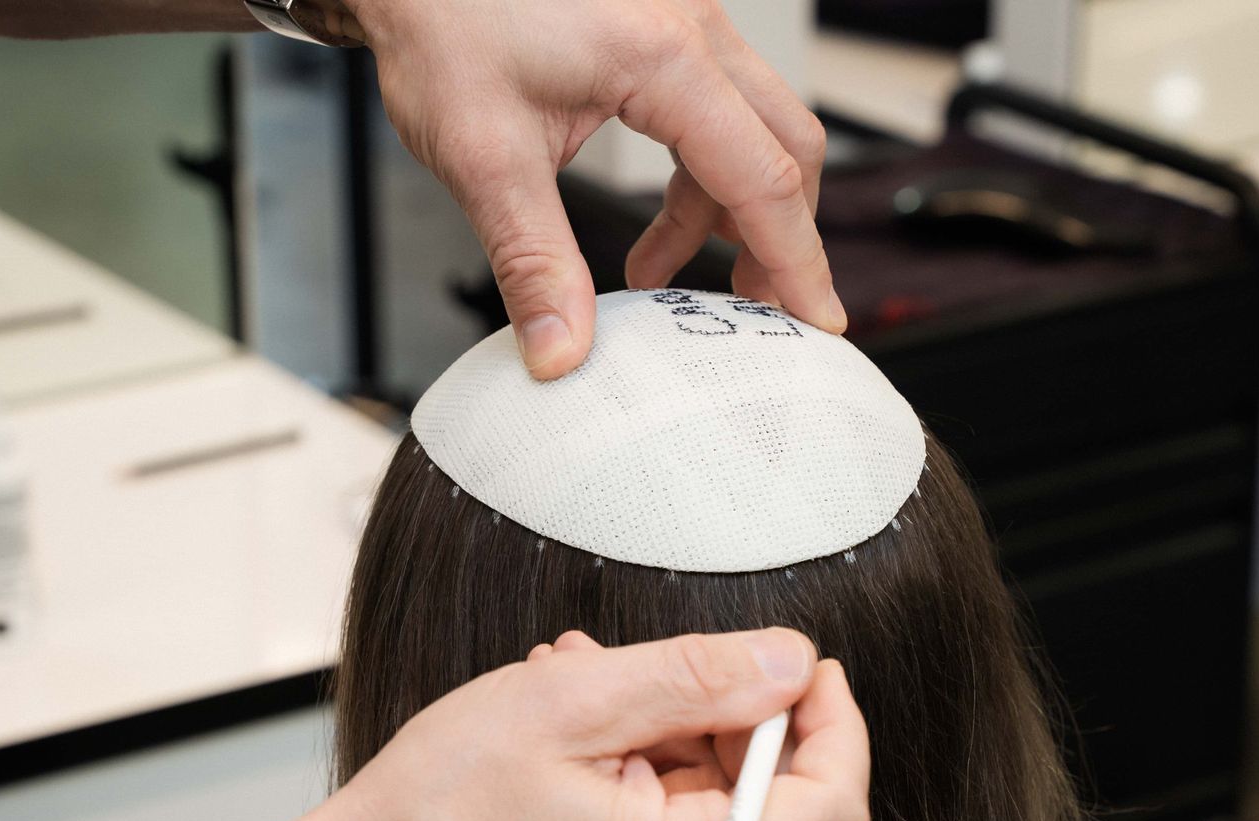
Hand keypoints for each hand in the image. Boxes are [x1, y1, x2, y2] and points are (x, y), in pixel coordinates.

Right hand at [302, 628, 870, 820]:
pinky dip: (647, 781)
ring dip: (675, 740)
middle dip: (730, 720)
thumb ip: (696, 677)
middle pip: (781, 810)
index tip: (796, 663)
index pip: (834, 806)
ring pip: (725, 820)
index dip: (834, 720)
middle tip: (646, 665)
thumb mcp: (566, 705)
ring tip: (584, 691)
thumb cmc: (431, 816)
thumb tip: (791, 661)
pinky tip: (577, 741)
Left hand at [354, 0, 842, 377]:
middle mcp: (692, 28)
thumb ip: (533, 262)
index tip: (817, 322)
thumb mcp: (483, 157)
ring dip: (727, 212)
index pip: (766, 178)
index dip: (797, 262)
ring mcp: (683, 22)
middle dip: (778, 238)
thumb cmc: (442, 21)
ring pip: (753, 130)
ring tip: (663, 275)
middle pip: (786, 147)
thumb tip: (560, 350)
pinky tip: (653, 227)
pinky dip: (699, 178)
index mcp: (666, 56)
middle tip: (753, 310)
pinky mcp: (660, 30)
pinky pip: (715, 111)